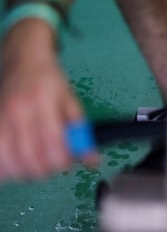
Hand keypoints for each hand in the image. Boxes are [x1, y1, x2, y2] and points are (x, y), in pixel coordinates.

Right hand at [0, 19, 97, 181]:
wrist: (23, 59)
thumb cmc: (50, 81)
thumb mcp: (72, 102)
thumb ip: (82, 133)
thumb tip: (92, 161)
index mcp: (44, 105)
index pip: (53, 146)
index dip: (63, 161)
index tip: (68, 160)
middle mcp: (19, 112)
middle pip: (31, 159)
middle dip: (46, 170)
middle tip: (53, 165)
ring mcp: (1, 118)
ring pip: (10, 161)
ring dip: (26, 172)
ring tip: (36, 166)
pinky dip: (6, 167)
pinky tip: (16, 165)